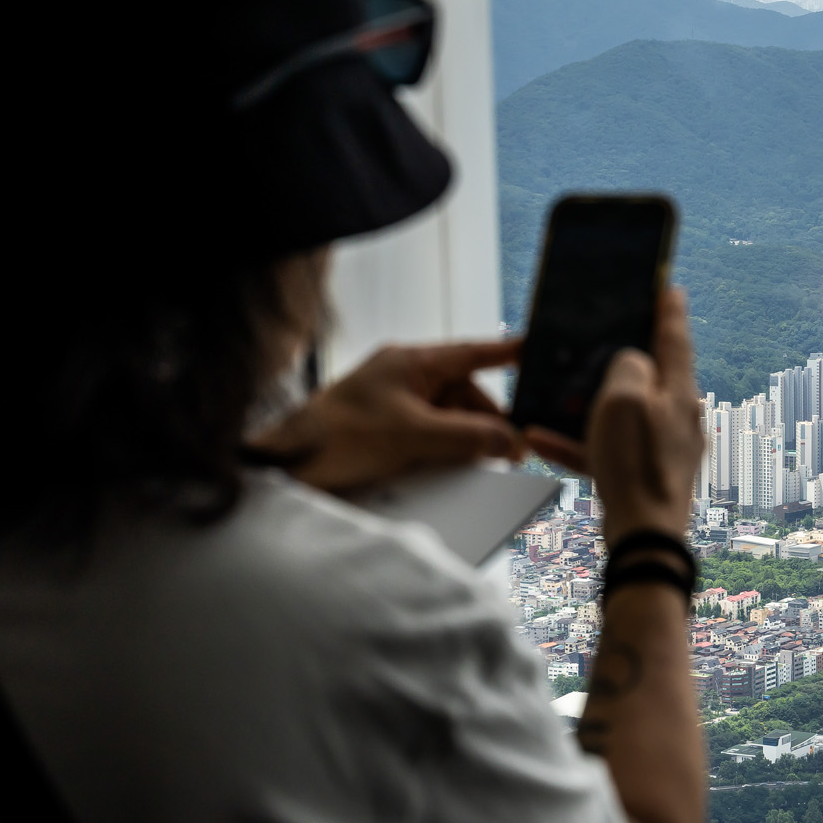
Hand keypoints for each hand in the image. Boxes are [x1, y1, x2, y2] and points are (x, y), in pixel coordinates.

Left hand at [252, 339, 523, 492]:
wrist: (285, 468)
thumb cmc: (338, 438)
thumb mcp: (413, 437)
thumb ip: (467, 437)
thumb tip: (509, 439)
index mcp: (411, 363)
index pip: (472, 352)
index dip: (507, 353)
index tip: (537, 352)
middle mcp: (404, 377)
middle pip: (466, 395)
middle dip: (487, 423)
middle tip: (508, 454)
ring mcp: (393, 403)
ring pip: (449, 418)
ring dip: (463, 442)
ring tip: (473, 467)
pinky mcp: (384, 430)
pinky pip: (429, 435)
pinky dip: (442, 452)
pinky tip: (445, 471)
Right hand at [527, 290, 703, 542]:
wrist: (644, 537)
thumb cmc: (636, 465)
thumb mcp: (623, 401)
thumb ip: (627, 367)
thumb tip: (633, 361)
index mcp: (679, 392)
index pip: (675, 337)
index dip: (668, 309)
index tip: (669, 285)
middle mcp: (680, 415)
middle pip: (650, 374)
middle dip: (623, 357)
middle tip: (605, 336)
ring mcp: (667, 446)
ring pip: (624, 413)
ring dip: (589, 405)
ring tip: (556, 398)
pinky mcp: (648, 472)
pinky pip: (609, 448)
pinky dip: (579, 442)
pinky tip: (542, 441)